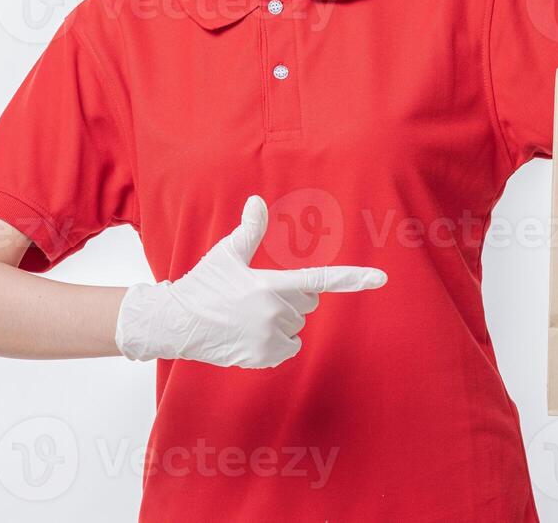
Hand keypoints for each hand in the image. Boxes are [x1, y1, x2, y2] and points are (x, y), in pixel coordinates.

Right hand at [114, 195, 387, 367]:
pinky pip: (289, 347)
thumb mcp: (227, 255)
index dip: (353, 278)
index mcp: (270, 284)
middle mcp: (275, 312)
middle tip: (257, 296)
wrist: (178, 323)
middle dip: (290, 299)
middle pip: (307, 303)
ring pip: (297, 326)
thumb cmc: (204, 285)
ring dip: (281, 322)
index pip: (320, 279)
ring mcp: (270, 337)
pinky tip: (252, 335)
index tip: (380, 278)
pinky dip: (277, 343)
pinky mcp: (264, 356)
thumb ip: (249, 230)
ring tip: (249, 317)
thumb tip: (256, 200)